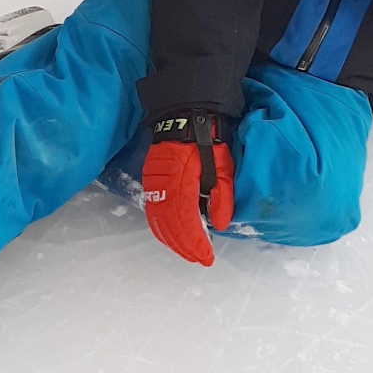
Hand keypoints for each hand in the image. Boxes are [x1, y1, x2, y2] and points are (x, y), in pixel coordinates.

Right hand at [142, 111, 234, 266]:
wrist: (184, 114)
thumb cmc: (208, 138)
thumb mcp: (223, 166)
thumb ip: (222, 198)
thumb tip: (219, 225)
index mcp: (181, 183)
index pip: (186, 222)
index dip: (195, 243)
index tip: (206, 256)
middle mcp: (162, 186)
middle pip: (169, 226)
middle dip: (184, 246)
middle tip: (199, 258)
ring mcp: (153, 183)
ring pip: (158, 221)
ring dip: (172, 240)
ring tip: (187, 251)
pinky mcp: (150, 180)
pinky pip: (152, 210)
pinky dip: (161, 227)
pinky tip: (171, 234)